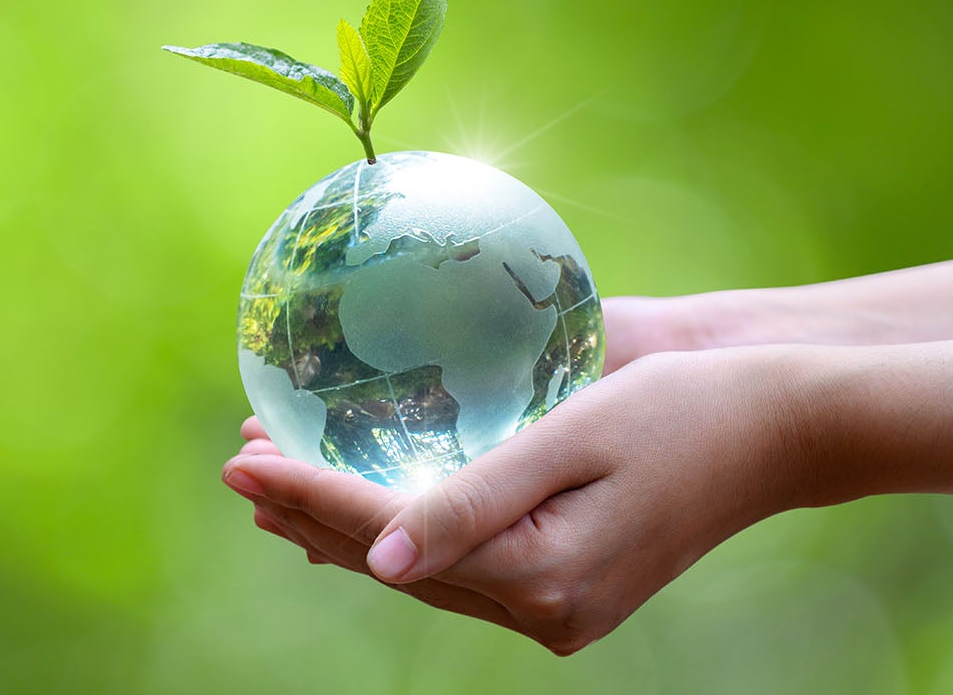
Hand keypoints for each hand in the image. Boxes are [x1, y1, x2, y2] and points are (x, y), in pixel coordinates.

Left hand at [224, 346, 811, 654]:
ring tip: (274, 491)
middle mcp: (543, 606)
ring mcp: (556, 605)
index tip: (243, 459)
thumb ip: (471, 502)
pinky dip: (400, 537)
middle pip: (394, 560)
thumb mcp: (571, 441)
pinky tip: (359, 520)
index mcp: (541, 574)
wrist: (778, 426)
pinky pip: (459, 567)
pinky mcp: (566, 585)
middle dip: (311, 513)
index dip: (310, 495)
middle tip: (238, 469)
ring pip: (421, 570)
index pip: (390, 535)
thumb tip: (376, 559)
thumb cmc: (681, 410)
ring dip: (345, 528)